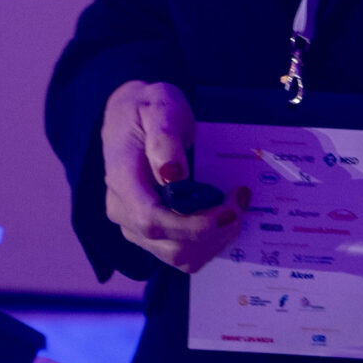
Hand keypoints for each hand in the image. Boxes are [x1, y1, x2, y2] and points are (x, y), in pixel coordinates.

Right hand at [101, 80, 242, 273]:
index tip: (228, 210)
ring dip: (215, 239)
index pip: (151, 219)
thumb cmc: (147, 108)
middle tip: (241, 198)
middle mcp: (123, 210)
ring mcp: (134, 226)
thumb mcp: (159, 107)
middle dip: (213, 230)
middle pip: (169, 244)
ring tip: (235, 206)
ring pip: (178, 256)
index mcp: (122, 178)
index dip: (192, 225)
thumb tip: (173, 175)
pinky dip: (209, 242)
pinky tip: (223, 217)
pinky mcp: (150, 233)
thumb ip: (165, 138)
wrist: (132, 116)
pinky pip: (182, 253)